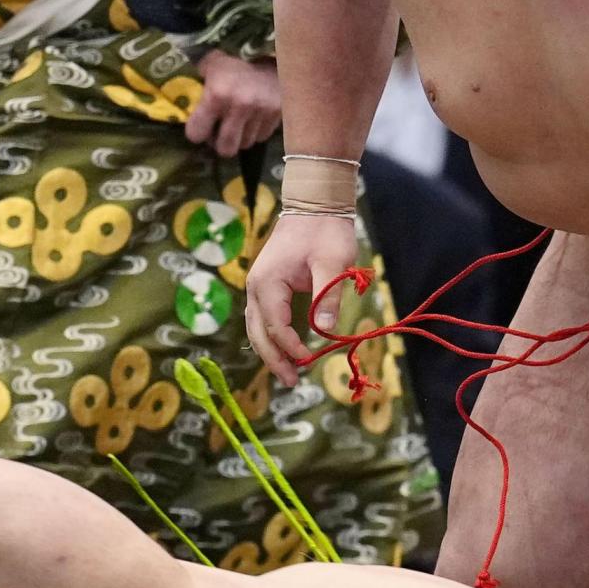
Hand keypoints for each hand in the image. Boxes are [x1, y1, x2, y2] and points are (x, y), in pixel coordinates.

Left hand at [186, 53, 284, 155]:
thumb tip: (187, 96)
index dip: (197, 132)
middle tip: (221, 133)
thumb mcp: (213, 65)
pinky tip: (255, 118)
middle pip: (225, 148)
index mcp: (217, 94)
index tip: (201, 127)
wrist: (275, 53)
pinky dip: (257, 132)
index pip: (197, 133)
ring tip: (239, 124)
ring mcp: (261, 113)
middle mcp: (239, 107)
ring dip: (241, 138)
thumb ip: (199, 80)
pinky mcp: (278, 115)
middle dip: (221, 143)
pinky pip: (262, 137)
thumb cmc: (238, 60)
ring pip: (246, 144)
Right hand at [243, 210, 362, 385]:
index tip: (309, 361)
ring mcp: (259, 286)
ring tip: (288, 374)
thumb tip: (324, 333)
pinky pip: (264, 318)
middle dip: (273, 359)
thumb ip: (327, 299)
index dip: (290, 346)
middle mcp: (256, 287)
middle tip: (291, 382)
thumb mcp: (332, 264)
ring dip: (271, 351)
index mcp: (268, 282)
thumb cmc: (324, 231)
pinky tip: (286, 352)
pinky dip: (272, 337)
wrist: (314, 204)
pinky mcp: (268, 286)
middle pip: (258, 332)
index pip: (275, 324)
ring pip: (257, 327)